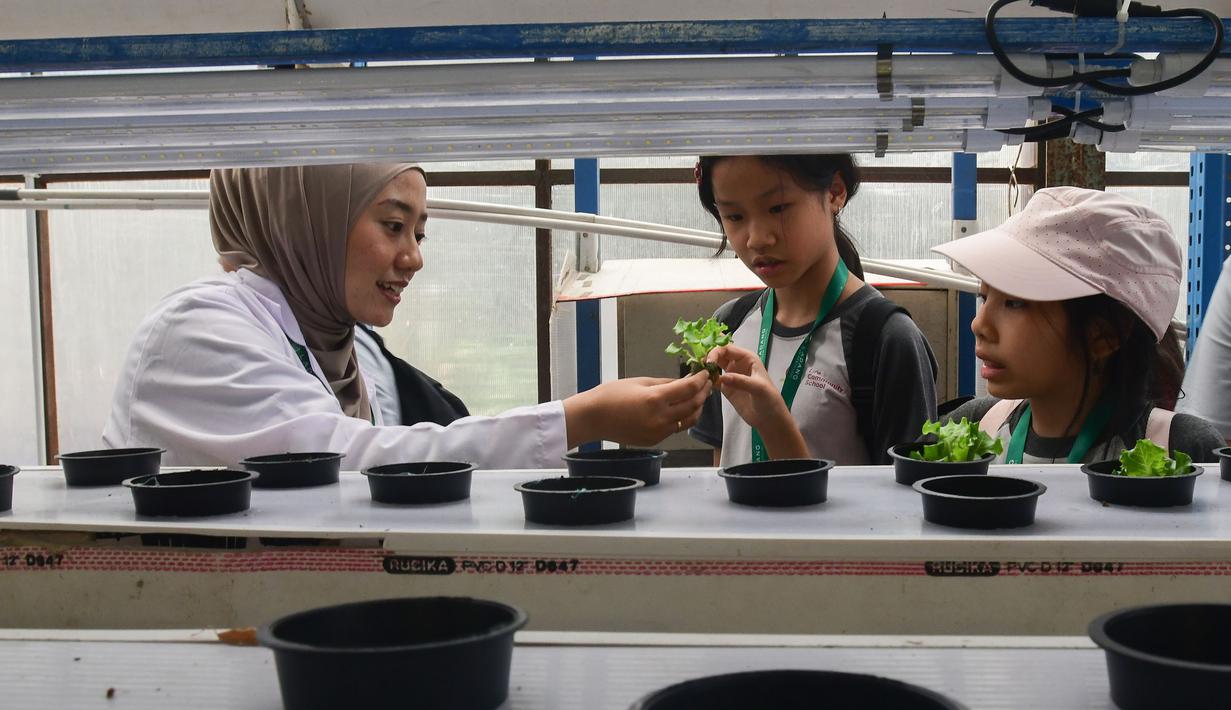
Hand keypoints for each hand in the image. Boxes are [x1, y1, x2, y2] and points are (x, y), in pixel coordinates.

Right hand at [563, 371, 711, 447]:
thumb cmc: (611, 395)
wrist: (593, 419)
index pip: (689, 389)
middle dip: (702, 393)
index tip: (705, 374)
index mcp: (655, 400)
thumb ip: (665, 383)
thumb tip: (684, 382)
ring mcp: (659, 432)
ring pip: (688, 420)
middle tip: (706, 384)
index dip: (700, 380)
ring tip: (698, 397)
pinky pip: (675, 428)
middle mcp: (660, 418)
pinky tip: (681, 409)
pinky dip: (682, 417)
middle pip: (693, 405)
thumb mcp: (640, 382)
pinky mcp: (655, 440)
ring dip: (696, 408)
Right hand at [706, 344, 787, 430]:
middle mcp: (738, 364)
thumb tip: (723, 377)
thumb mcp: (758, 388)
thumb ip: (741, 381)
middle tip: (699, 365)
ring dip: (706, 367)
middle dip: (708, 357)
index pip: (728, 349)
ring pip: (715, 365)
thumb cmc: (769, 400)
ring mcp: (731, 375)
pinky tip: (701, 382)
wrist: (769, 419)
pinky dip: (707, 379)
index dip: (716, 351)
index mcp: (748, 358)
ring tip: (697, 372)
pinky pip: (713, 379)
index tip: (708, 361)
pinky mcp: (726, 388)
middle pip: (719, 354)